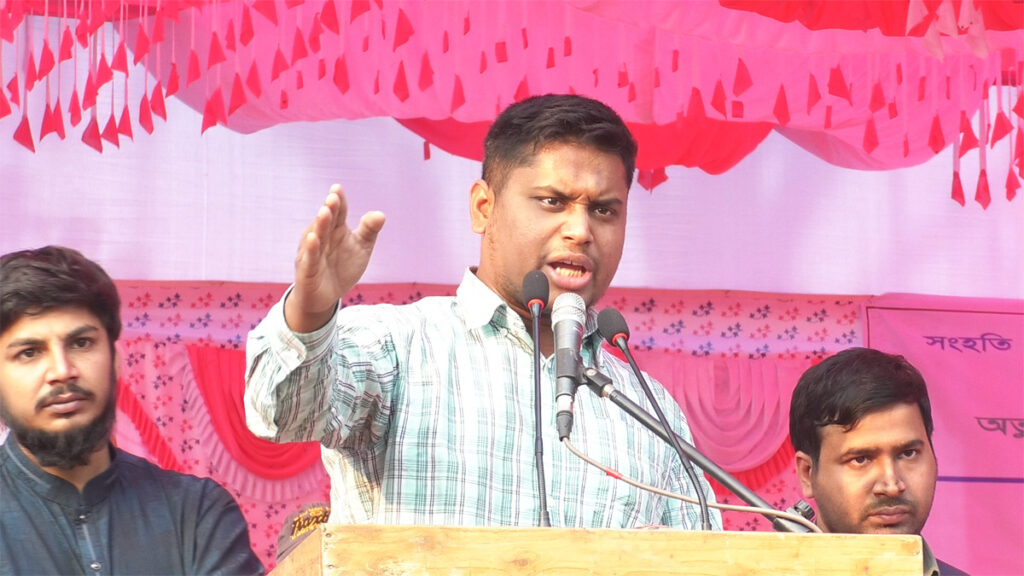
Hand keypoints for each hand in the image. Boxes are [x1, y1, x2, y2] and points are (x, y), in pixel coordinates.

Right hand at [284, 184, 385, 332]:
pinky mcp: (307, 270)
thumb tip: (381, 214)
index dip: (338, 201)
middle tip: (332, 198)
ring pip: (316, 237)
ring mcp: (312, 253)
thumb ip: (369, 231)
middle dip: (329, 210)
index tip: (337, 188)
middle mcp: (322, 238)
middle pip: (326, 222)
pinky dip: (311, 249)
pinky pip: (309, 258)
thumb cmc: (342, 266)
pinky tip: (313, 239)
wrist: (327, 296)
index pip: (338, 213)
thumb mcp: (361, 248)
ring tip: (324, 212)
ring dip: (319, 225)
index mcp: (335, 230)